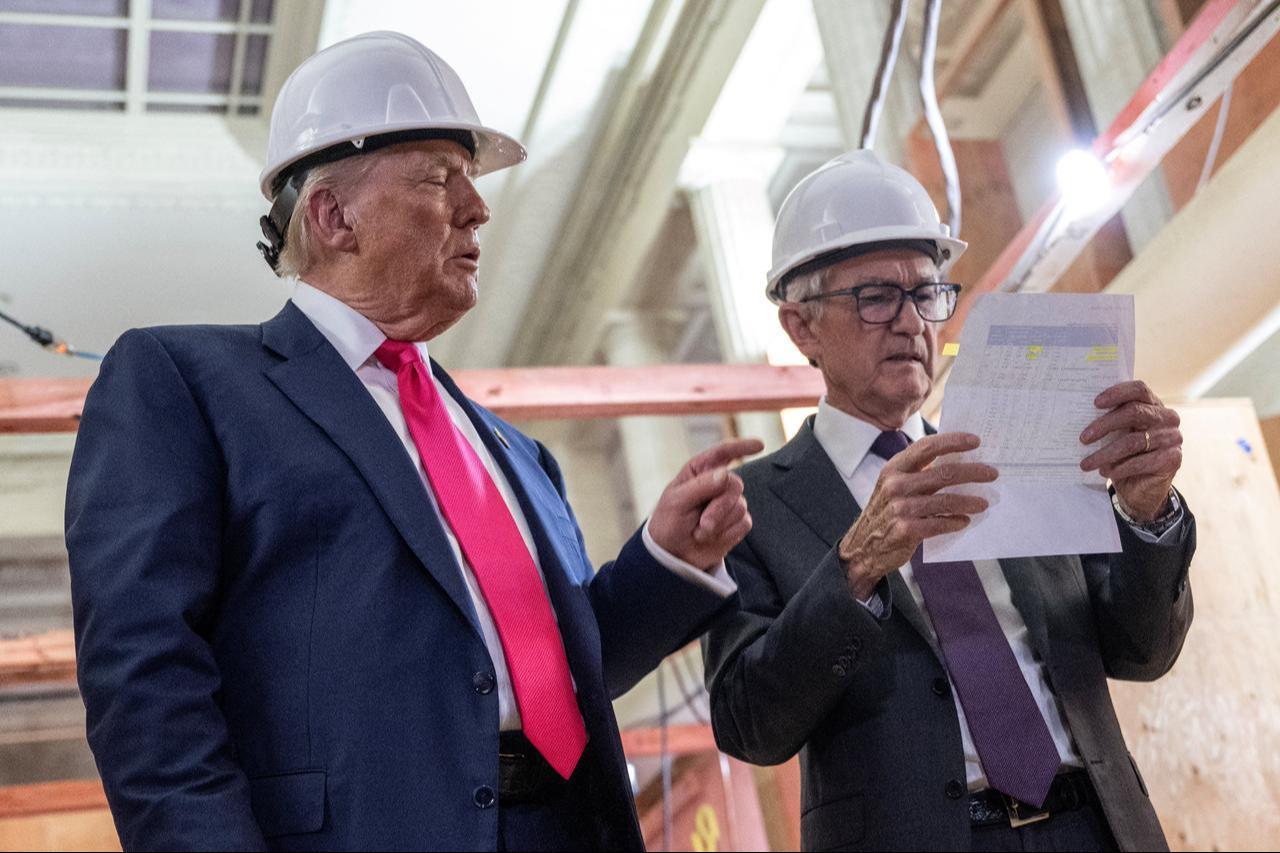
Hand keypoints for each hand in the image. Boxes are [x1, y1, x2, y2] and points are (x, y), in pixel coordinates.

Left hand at [647, 438, 764, 570]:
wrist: (674, 554)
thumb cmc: (669, 523)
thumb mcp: (677, 502)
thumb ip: (701, 486)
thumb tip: (726, 473)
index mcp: (699, 471)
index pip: (723, 453)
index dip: (741, 447)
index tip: (759, 445)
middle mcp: (717, 483)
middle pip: (735, 485)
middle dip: (720, 507)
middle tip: (703, 524)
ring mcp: (728, 502)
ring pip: (740, 506)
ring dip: (720, 523)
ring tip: (700, 532)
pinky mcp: (737, 521)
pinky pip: (744, 523)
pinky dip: (727, 533)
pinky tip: (712, 538)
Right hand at [838, 433, 996, 599]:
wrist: (864, 547)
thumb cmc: (886, 511)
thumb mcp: (894, 485)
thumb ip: (918, 472)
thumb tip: (957, 460)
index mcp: (894, 468)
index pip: (927, 447)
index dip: (953, 441)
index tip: (975, 441)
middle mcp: (895, 485)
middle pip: (942, 473)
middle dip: (972, 472)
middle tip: (991, 473)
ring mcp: (900, 508)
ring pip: (945, 500)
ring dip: (969, 501)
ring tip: (984, 503)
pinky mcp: (905, 530)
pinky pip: (939, 523)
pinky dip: (955, 522)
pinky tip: (964, 521)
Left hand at [1080, 380, 1181, 521]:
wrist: (1142, 486)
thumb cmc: (1125, 454)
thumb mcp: (1116, 434)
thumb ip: (1109, 421)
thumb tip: (1079, 415)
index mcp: (1154, 405)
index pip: (1139, 389)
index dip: (1118, 393)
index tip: (1095, 403)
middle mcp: (1168, 418)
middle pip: (1134, 412)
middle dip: (1104, 425)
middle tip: (1083, 438)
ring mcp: (1173, 438)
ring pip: (1133, 441)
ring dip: (1105, 454)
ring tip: (1086, 463)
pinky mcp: (1173, 459)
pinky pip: (1140, 462)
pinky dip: (1119, 468)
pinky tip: (1105, 472)